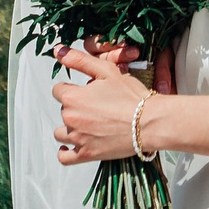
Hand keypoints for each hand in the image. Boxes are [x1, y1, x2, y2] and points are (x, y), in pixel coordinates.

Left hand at [51, 44, 158, 165]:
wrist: (149, 122)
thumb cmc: (132, 97)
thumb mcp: (106, 71)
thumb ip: (79, 60)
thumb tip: (58, 51)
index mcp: (73, 98)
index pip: (58, 90)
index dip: (71, 89)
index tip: (84, 92)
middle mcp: (71, 118)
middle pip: (63, 111)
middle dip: (75, 107)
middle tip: (95, 106)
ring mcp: (78, 139)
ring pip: (61, 133)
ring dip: (70, 128)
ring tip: (88, 124)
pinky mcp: (86, 154)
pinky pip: (65, 157)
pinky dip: (65, 152)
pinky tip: (69, 147)